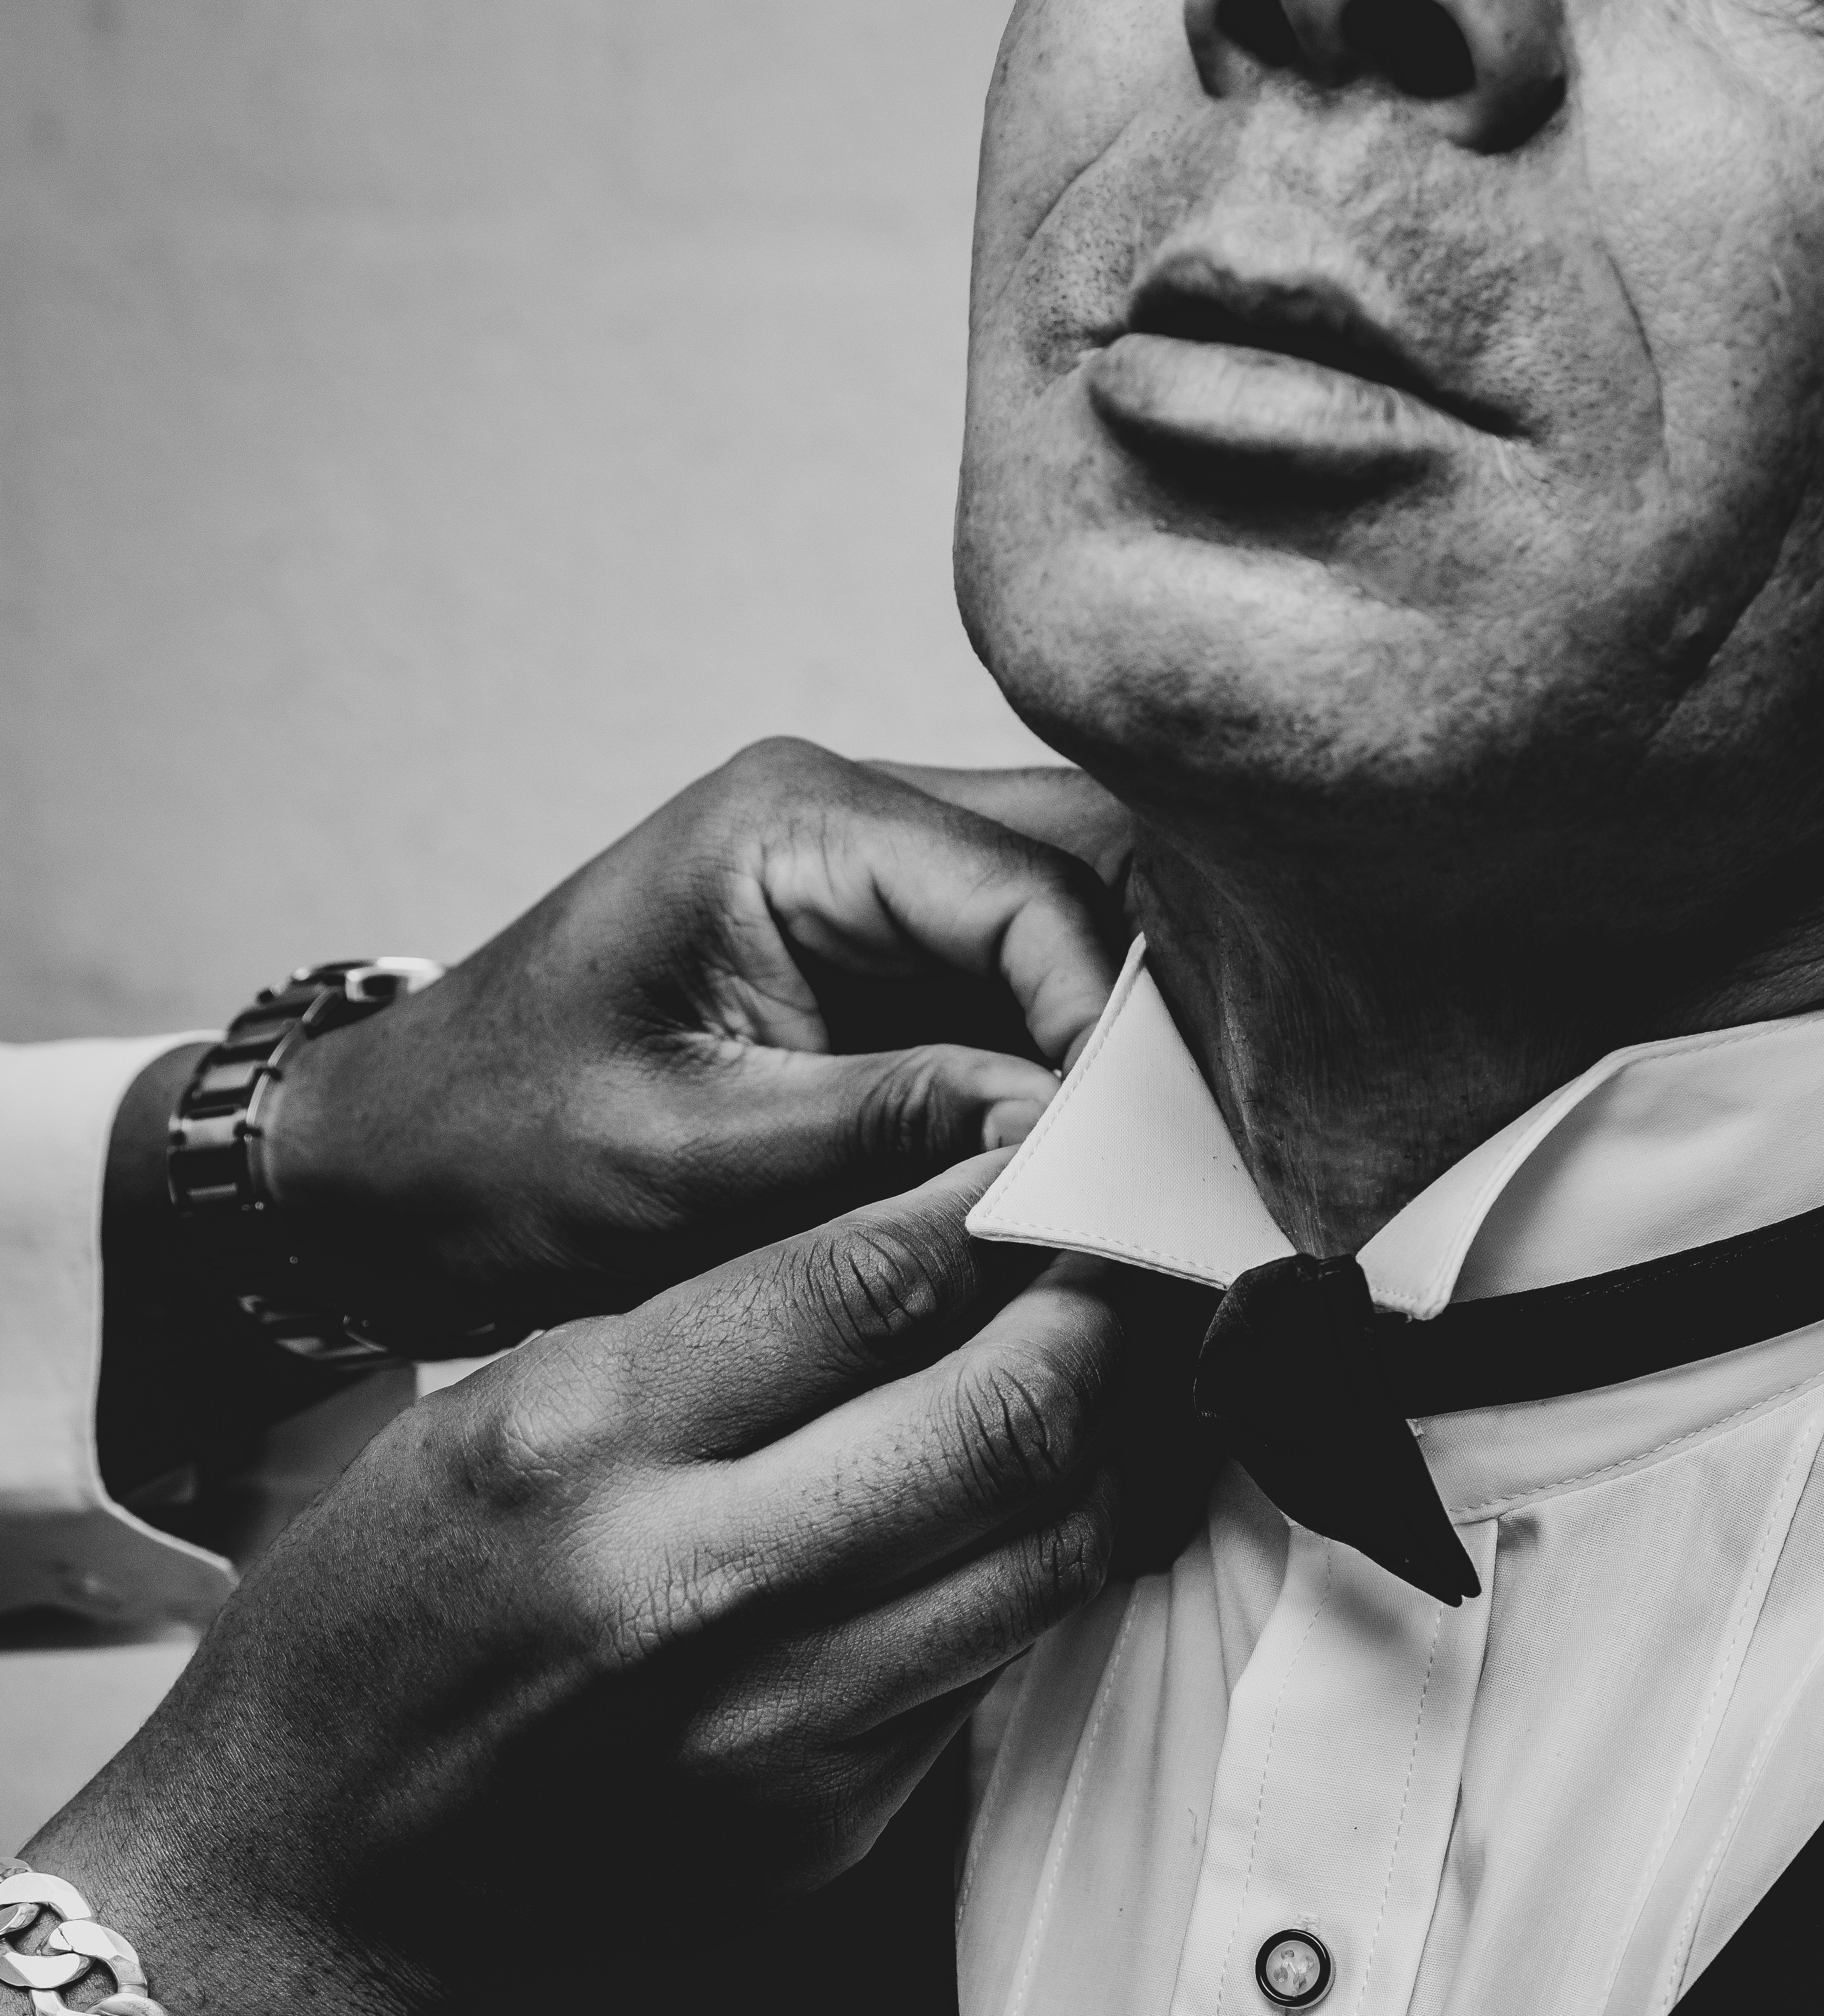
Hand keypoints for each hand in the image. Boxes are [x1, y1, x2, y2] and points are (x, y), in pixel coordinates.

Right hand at [15, 1160, 1121, 2015]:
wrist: (319, 1870)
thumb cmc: (388, 1614)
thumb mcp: (497, 1411)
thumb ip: (705, 1336)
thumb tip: (925, 1252)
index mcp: (580, 1441)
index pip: (865, 1281)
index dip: (999, 1207)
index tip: (1054, 1168)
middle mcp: (692, 1582)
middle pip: (1001, 1411)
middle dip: (1108, 1312)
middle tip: (1140, 1258)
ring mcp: (777, 1724)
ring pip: (1051, 1549)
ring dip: (1126, 1444)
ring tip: (1142, 1372)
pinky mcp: (830, 1823)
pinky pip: (997, 1665)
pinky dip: (1044, 1569)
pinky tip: (1048, 1511)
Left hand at [259, 738, 1131, 1339]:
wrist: (400, 1159)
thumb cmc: (505, 1150)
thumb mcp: (688, 1157)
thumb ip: (884, 1130)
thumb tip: (1067, 1136)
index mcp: (790, 823)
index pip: (1032, 888)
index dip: (1110, 1023)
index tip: (1143, 1157)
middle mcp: (848, 810)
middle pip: (1086, 865)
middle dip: (1147, 1007)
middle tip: (1187, 1153)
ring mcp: (872, 868)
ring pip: (1076, 913)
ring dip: (1121, 1030)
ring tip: (1155, 1160)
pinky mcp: (880, 944)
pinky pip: (1023, 971)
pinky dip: (1068, 1053)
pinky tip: (1097, 1146)